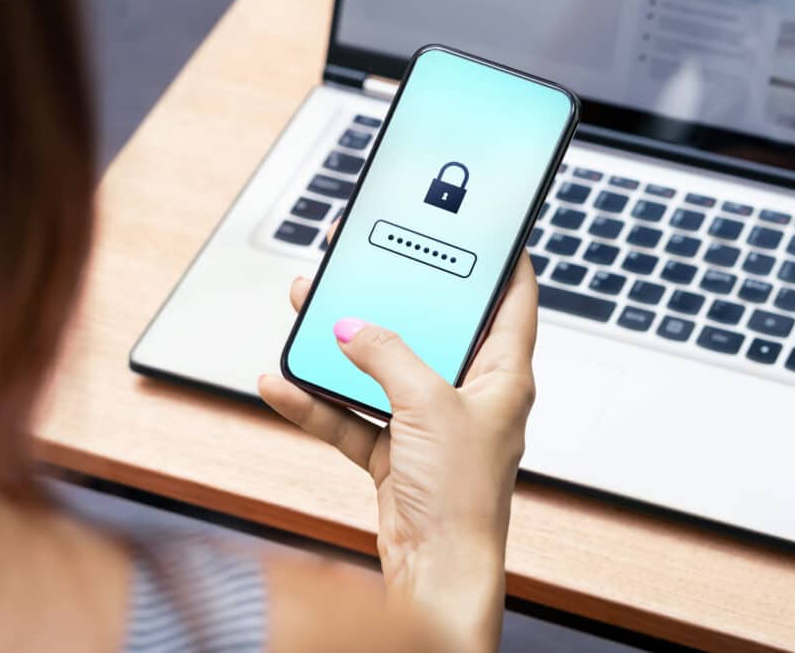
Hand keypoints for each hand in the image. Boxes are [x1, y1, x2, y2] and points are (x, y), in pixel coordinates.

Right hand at [259, 244, 537, 649]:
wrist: (434, 570)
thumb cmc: (462, 498)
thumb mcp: (428, 407)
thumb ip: (388, 357)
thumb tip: (352, 326)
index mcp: (501, 374)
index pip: (512, 299)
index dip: (499, 258)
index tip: (478, 225)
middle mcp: (466, 393)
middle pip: (430, 326)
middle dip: (392, 294)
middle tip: (362, 259)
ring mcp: (427, 422)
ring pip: (381, 366)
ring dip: (342, 344)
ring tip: (309, 308)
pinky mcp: (394, 449)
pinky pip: (350, 413)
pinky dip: (316, 401)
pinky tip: (282, 383)